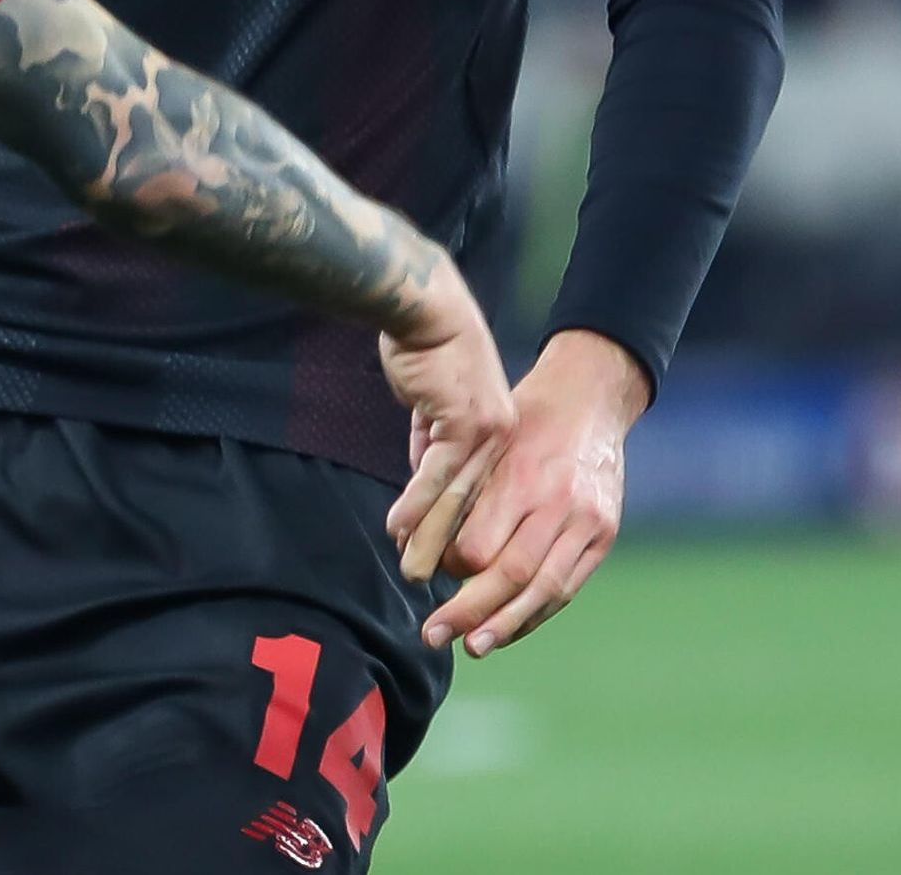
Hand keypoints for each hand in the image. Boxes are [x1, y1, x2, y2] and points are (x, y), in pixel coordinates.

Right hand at [372, 273, 518, 595]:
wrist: (428, 309)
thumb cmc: (427, 352)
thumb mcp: (433, 411)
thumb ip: (431, 450)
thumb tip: (420, 491)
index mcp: (502, 438)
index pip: (483, 500)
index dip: (463, 538)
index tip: (445, 573)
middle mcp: (503, 440)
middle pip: (478, 511)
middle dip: (456, 556)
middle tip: (438, 590)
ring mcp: (487, 432)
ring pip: (457, 501)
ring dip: (431, 540)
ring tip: (413, 574)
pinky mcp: (463, 422)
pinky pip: (436, 476)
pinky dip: (415, 505)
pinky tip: (397, 530)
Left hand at [386, 327, 647, 656]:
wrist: (590, 401)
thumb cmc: (524, 421)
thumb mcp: (487, 441)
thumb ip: (463, 494)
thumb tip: (427, 550)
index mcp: (520, 476)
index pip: (478, 546)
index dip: (451, 569)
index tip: (431, 576)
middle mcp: (557, 502)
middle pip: (511, 574)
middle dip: (469, 611)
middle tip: (433, 634)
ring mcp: (587, 521)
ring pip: (544, 589)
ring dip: (505, 625)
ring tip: (472, 646)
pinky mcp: (604, 535)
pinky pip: (568, 586)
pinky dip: (536, 613)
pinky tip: (509, 628)